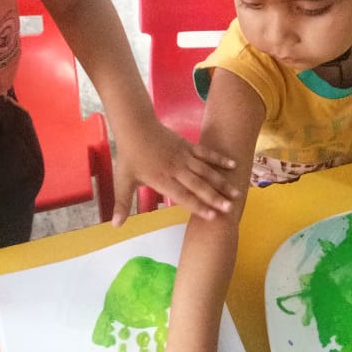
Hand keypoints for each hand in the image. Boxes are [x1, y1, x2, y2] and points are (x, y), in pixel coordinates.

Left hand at [111, 120, 237, 226]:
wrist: (136, 126)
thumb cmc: (130, 156)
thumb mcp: (123, 181)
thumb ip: (122, 203)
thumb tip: (115, 225)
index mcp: (161, 179)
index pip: (183, 195)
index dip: (198, 206)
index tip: (212, 216)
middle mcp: (176, 169)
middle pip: (198, 185)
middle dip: (215, 197)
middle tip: (230, 208)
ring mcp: (184, 156)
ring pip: (206, 170)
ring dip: (221, 182)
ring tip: (236, 193)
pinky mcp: (188, 145)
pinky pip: (206, 154)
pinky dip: (219, 159)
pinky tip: (233, 165)